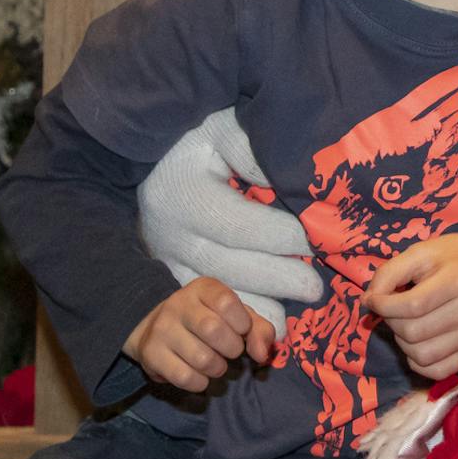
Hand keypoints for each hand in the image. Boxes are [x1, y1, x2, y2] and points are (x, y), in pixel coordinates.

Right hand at [124, 277, 274, 392]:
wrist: (155, 329)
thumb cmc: (208, 320)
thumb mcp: (236, 316)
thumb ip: (259, 330)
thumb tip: (262, 355)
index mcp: (203, 288)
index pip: (226, 302)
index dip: (242, 322)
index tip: (242, 330)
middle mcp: (178, 304)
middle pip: (213, 330)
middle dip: (232, 348)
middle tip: (231, 351)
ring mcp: (161, 329)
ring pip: (201, 358)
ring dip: (218, 368)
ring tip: (216, 363)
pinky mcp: (150, 354)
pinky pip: (184, 377)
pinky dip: (200, 382)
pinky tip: (200, 376)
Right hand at [140, 107, 321, 331]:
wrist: (142, 152)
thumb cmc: (193, 135)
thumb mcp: (220, 129)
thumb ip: (251, 150)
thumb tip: (287, 181)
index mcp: (183, 196)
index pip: (240, 225)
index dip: (280, 237)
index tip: (315, 240)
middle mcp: (168, 234)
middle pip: (227, 266)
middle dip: (274, 280)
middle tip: (314, 289)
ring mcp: (163, 257)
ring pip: (210, 294)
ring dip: (251, 311)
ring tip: (285, 329)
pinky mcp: (164, 270)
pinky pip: (198, 302)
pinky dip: (230, 317)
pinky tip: (257, 330)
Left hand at [363, 234, 457, 380]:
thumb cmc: (454, 257)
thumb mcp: (421, 252)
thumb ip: (389, 273)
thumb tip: (369, 303)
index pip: (411, 306)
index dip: (383, 306)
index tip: (375, 300)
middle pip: (413, 333)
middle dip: (392, 322)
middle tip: (395, 309)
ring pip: (421, 356)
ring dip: (403, 343)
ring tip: (408, 324)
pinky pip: (437, 371)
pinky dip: (418, 362)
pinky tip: (419, 342)